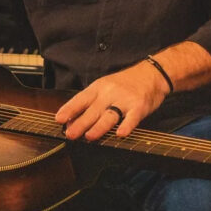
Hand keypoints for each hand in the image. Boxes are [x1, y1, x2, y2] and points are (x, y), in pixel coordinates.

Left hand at [54, 60, 168, 140]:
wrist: (152, 74)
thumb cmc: (125, 83)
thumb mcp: (105, 87)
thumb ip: (90, 102)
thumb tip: (72, 119)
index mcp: (99, 88)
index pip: (81, 99)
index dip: (69, 109)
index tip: (59, 119)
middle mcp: (110, 93)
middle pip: (93, 110)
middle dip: (80, 123)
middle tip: (70, 134)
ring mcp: (125, 100)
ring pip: (110, 115)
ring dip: (99, 126)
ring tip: (89, 136)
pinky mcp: (139, 106)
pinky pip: (132, 118)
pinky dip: (127, 125)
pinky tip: (120, 133)